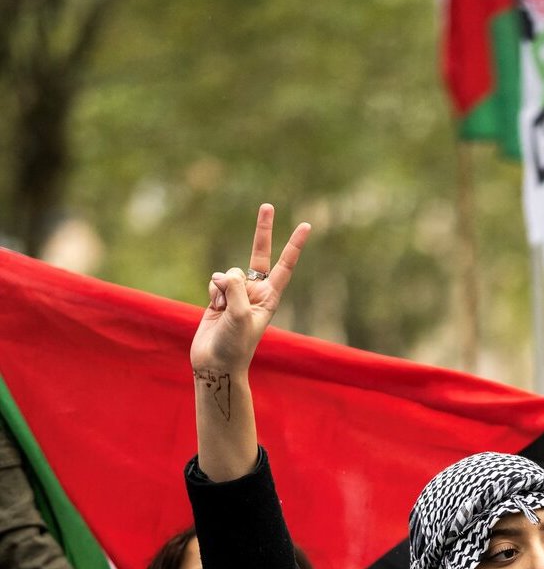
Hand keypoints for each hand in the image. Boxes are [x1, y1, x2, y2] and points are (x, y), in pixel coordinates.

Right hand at [190, 203, 310, 376]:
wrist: (216, 364)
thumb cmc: (234, 346)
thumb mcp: (239, 316)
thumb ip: (235, 289)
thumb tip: (226, 273)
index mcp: (270, 298)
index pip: (284, 266)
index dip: (293, 246)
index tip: (306, 226)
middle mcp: (256, 293)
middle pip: (259, 255)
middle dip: (262, 232)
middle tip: (268, 205)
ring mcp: (238, 294)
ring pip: (227, 272)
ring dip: (221, 287)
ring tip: (223, 310)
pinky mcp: (220, 297)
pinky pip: (215, 281)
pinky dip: (212, 291)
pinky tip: (215, 309)